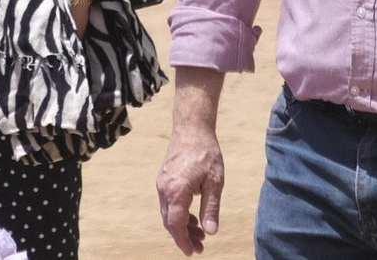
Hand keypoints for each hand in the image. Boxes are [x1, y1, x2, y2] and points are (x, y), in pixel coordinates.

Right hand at [156, 123, 224, 253]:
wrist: (191, 129)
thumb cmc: (206, 153)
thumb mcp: (215, 182)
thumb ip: (211, 208)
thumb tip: (210, 231)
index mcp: (177, 191)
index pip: (176, 224)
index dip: (183, 241)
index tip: (193, 252)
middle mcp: (164, 189)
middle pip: (169, 221)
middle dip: (183, 236)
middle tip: (200, 246)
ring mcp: (162, 184)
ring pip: (167, 213)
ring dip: (181, 226)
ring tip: (200, 233)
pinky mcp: (164, 179)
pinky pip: (167, 203)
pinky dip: (178, 214)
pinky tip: (193, 216)